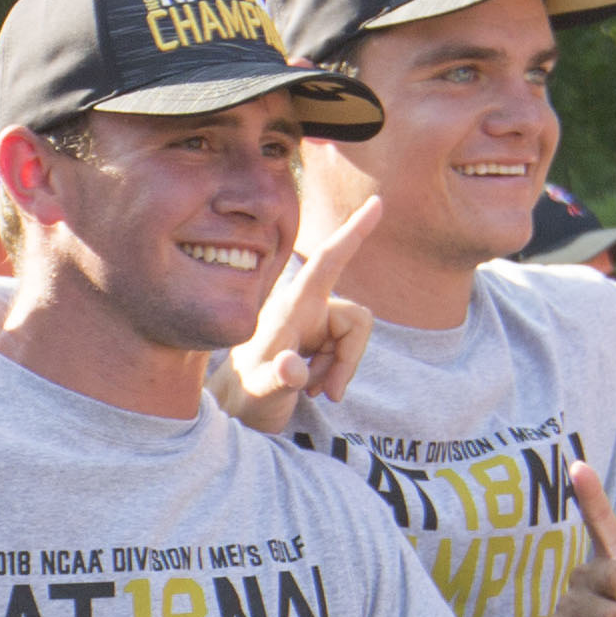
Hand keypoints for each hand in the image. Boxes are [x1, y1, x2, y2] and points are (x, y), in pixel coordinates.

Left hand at [216, 199, 376, 432]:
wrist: (239, 413)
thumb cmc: (247, 397)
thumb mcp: (260, 392)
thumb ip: (278, 378)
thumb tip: (292, 367)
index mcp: (293, 306)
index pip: (327, 262)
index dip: (353, 233)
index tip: (376, 203)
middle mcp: (307, 309)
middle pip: (357, 319)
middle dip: (348, 359)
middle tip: (325, 392)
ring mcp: (315, 326)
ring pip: (354, 339)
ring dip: (338, 369)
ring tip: (309, 388)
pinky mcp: (321, 342)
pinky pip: (348, 353)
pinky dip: (336, 374)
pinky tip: (311, 388)